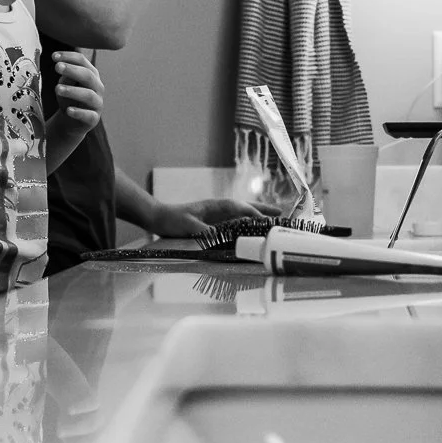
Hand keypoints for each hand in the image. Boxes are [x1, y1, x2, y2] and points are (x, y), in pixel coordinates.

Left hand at [51, 50, 102, 132]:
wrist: (70, 121)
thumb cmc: (68, 97)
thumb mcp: (65, 84)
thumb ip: (66, 76)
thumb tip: (62, 65)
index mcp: (91, 73)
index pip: (82, 61)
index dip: (69, 57)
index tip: (53, 56)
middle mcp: (97, 86)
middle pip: (88, 75)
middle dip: (72, 70)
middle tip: (57, 67)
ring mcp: (97, 103)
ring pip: (88, 95)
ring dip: (72, 91)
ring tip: (57, 89)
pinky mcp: (94, 118)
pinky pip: (88, 115)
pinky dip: (78, 112)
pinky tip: (68, 110)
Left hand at [147, 197, 280, 236]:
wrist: (158, 217)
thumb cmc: (172, 221)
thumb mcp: (188, 227)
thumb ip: (204, 232)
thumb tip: (221, 237)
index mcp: (217, 206)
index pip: (242, 209)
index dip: (257, 215)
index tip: (271, 222)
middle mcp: (220, 208)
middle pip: (247, 207)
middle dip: (264, 210)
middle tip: (283, 215)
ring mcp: (218, 213)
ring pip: (243, 213)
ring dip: (258, 215)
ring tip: (275, 219)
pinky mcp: (214, 220)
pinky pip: (235, 220)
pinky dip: (247, 222)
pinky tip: (252, 228)